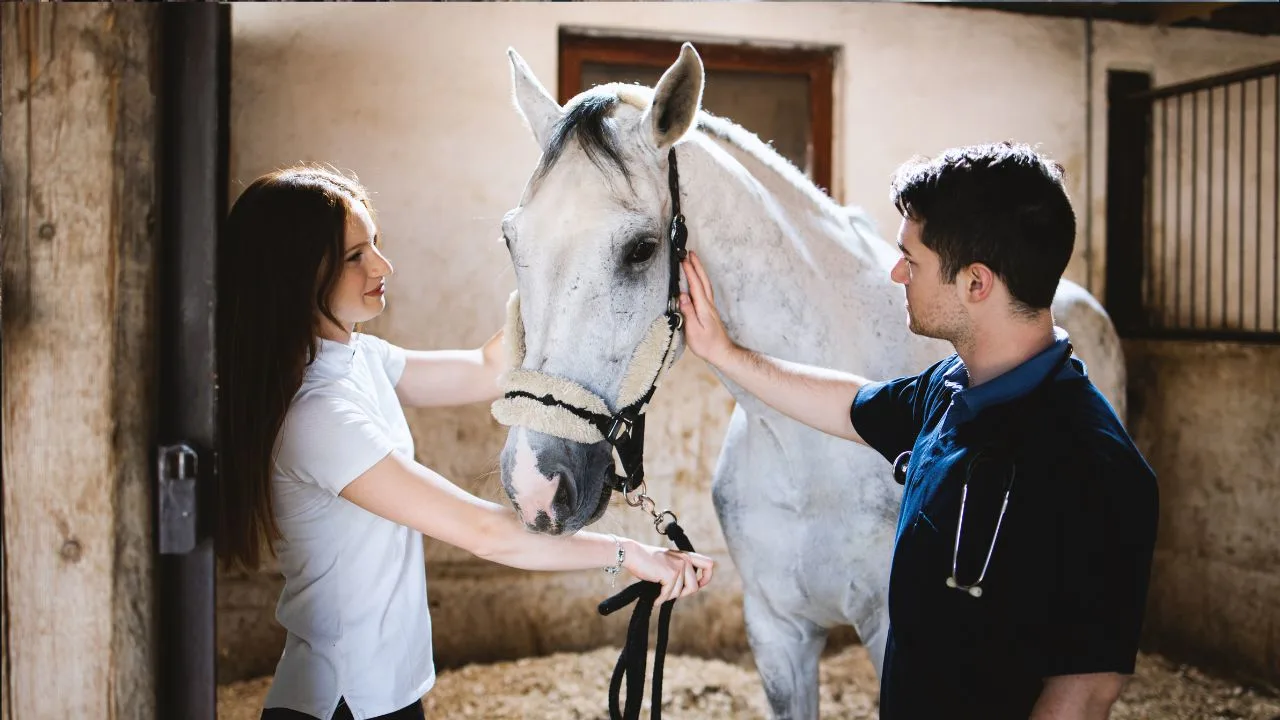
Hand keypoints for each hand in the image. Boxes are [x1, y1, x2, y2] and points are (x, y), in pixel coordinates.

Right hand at [621, 539, 714, 603]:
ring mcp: (678, 566)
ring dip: (669, 596)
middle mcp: (685, 559)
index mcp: (686, 555)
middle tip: (670, 592)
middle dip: (683, 594)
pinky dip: (661, 600)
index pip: (708, 564)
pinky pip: (669, 594)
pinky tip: (655, 600)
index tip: (698, 585)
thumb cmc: (647, 561)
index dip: (706, 578)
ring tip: (659, 592)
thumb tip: (689, 589)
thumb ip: (680, 570)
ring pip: (681, 592)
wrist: (632, 554)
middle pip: (695, 587)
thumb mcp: (669, 562)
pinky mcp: (670, 574)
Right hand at [678, 251, 734, 366]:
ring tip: (693, 261)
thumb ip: (688, 312)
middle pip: (703, 281)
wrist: (722, 352)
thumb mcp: (693, 331)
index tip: (683, 259)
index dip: (690, 271)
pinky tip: (697, 280)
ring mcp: (710, 307)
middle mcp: (708, 304)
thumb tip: (682, 296)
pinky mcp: (710, 311)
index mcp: (703, 307)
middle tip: (690, 253)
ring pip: (705, 284)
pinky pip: (705, 290)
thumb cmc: (707, 345)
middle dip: (697, 265)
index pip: (695, 285)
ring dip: (700, 271)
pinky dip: (701, 280)